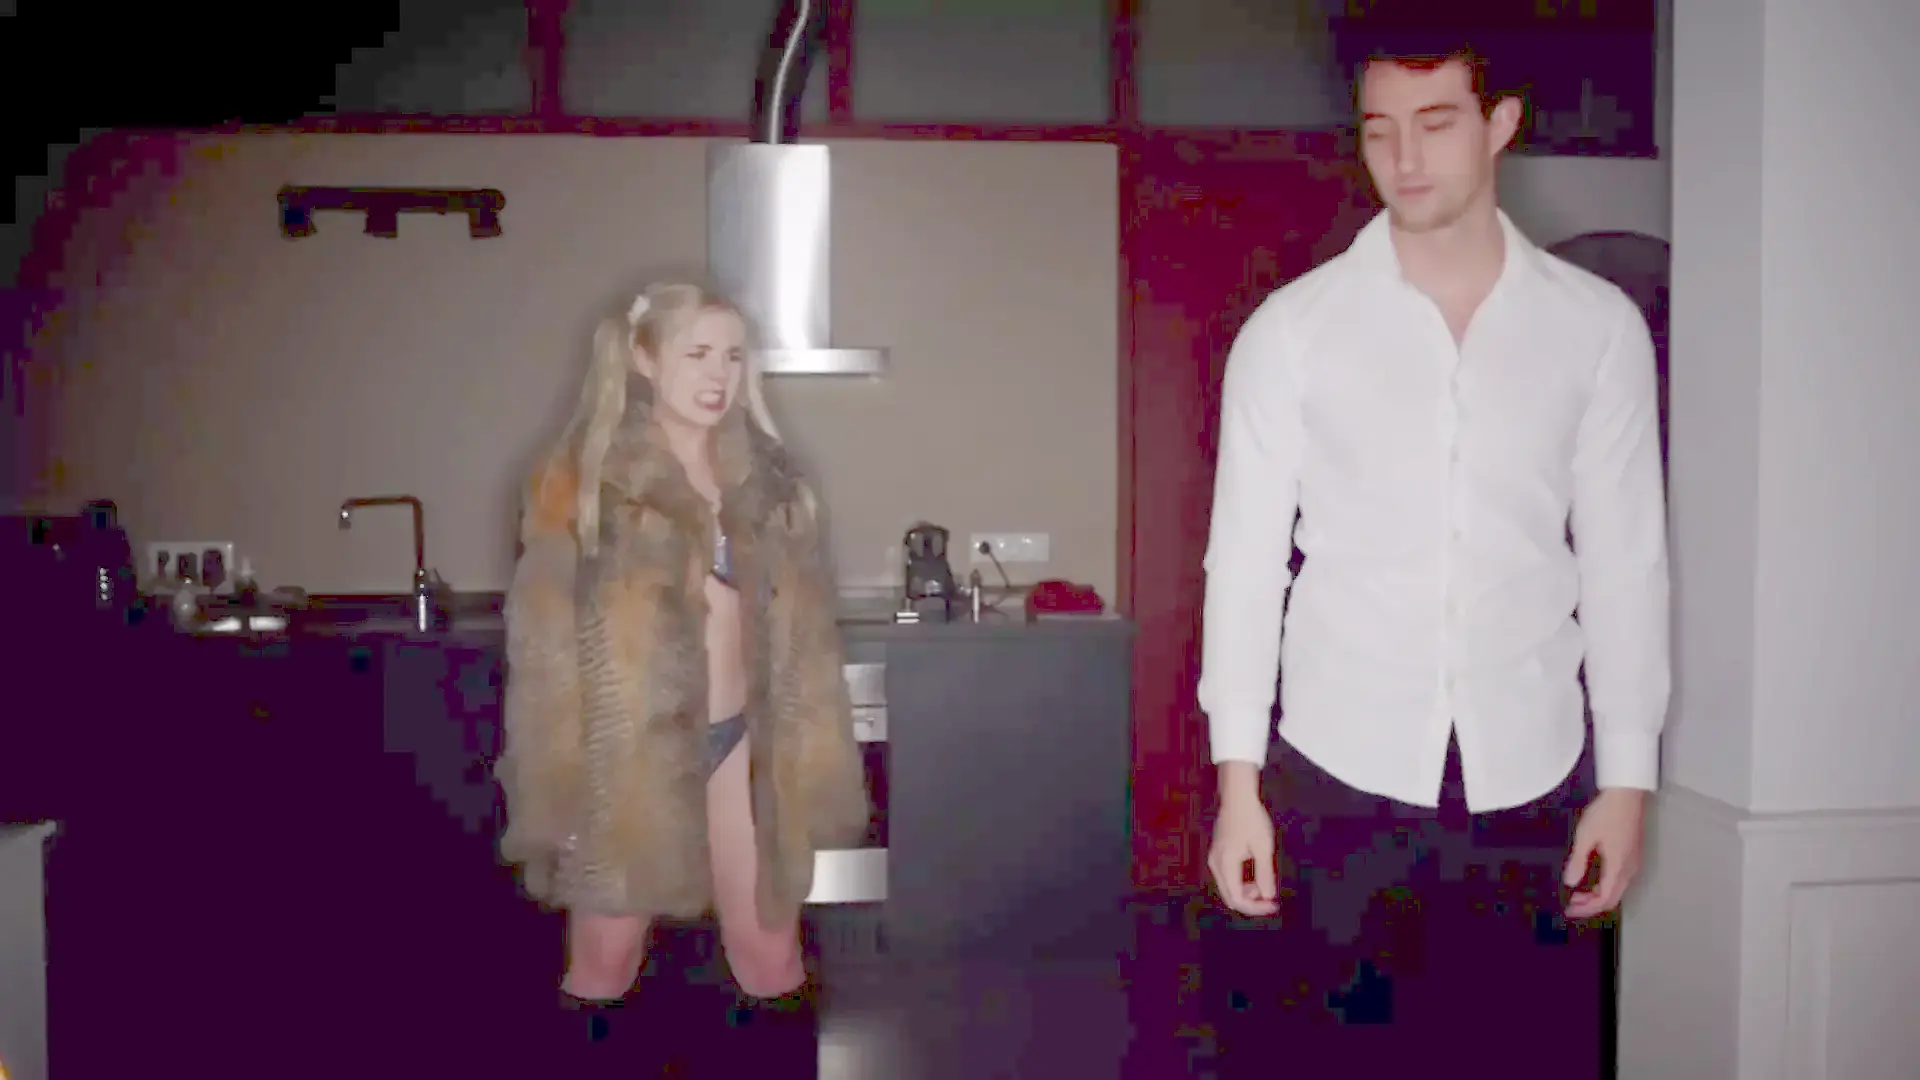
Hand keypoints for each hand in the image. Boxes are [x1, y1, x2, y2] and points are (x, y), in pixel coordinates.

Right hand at [1208, 774, 1279, 916]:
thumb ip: (1264, 874)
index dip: (1256, 907)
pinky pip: (1227, 877)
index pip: (1238, 899)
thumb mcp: (1263, 848)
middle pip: (1230, 896)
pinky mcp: (1218, 853)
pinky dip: (1240, 881)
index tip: (1273, 904)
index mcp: (1226, 865)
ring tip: (1263, 883)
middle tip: (1270, 898)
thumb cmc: (1252, 820)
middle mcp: (1216, 865)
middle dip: (1251, 901)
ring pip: (1228, 887)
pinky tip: (1253, 873)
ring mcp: (1214, 859)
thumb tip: (1267, 896)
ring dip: (1246, 891)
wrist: (1237, 797)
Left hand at [1562, 787, 1647, 919]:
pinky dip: (1605, 885)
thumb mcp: (1585, 837)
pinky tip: (1593, 879)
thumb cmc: (1605, 813)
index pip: (1604, 899)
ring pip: (1617, 890)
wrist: (1627, 794)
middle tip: (1571, 904)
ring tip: (1578, 893)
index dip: (1586, 909)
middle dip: (1591, 905)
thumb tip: (1570, 883)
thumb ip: (1578, 861)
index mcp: (1618, 868)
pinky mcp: (1633, 854)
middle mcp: (1630, 869)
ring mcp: (1634, 862)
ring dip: (1597, 895)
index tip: (1569, 910)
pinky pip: (1620, 880)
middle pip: (1612, 898)